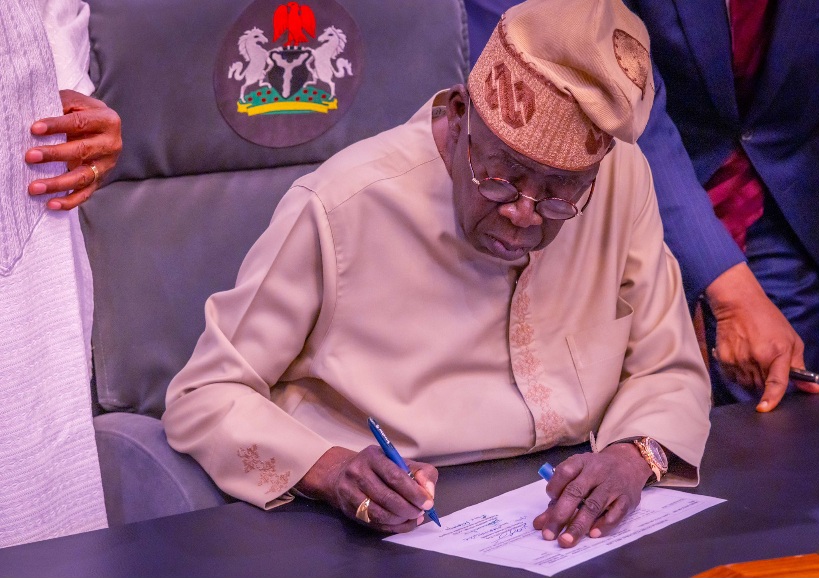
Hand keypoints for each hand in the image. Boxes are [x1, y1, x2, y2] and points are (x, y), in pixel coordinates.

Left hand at [25, 89, 121, 209]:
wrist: (101, 129)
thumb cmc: (83, 114)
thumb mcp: (75, 103)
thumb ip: (61, 105)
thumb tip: (36, 112)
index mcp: (108, 120)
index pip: (80, 123)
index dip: (57, 126)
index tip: (34, 129)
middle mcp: (111, 144)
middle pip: (82, 150)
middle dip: (54, 154)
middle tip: (29, 156)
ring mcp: (107, 165)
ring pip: (83, 176)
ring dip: (57, 183)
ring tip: (34, 187)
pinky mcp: (100, 180)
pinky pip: (85, 194)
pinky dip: (69, 201)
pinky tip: (51, 204)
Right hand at [294, 446, 437, 532]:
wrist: (341, 473)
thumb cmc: (378, 467)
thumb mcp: (399, 461)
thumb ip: (420, 472)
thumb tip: (429, 491)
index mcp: (372, 456)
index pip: (394, 476)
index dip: (413, 492)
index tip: (427, 502)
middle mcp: (357, 473)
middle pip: (386, 497)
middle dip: (408, 508)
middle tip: (421, 512)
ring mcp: (349, 492)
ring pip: (378, 513)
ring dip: (400, 520)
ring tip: (414, 517)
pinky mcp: (348, 510)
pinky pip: (373, 523)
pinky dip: (392, 527)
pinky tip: (403, 523)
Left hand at [533, 443, 650, 547]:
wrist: (629, 463)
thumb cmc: (596, 472)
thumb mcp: (577, 474)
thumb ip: (558, 498)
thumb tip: (539, 524)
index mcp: (581, 462)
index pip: (564, 472)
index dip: (554, 487)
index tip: (549, 500)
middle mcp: (596, 472)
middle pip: (576, 492)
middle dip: (560, 514)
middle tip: (549, 534)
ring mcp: (613, 485)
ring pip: (594, 505)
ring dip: (579, 525)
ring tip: (566, 540)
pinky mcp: (627, 499)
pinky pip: (616, 513)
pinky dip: (604, 525)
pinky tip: (592, 535)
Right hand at [706, 263, 818, 411]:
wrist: (739, 305)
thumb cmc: (768, 320)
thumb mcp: (791, 340)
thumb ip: (800, 367)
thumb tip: (812, 389)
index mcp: (776, 353)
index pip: (776, 383)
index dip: (772, 398)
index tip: (765, 408)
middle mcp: (755, 358)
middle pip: (760, 387)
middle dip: (765, 383)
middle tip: (766, 366)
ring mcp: (737, 359)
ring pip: (746, 384)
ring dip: (751, 379)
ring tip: (753, 360)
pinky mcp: (723, 359)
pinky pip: (732, 378)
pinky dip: (738, 374)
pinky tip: (741, 359)